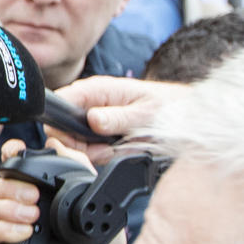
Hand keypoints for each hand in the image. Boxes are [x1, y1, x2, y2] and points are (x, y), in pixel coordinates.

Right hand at [0, 139, 134, 243]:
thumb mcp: (98, 200)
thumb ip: (80, 168)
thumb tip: (55, 143)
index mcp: (40, 191)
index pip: (15, 166)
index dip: (11, 155)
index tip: (16, 153)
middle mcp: (22, 207)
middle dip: (10, 186)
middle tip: (34, 196)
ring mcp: (11, 229)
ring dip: (6, 207)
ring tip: (33, 217)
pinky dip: (3, 229)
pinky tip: (25, 232)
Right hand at [50, 76, 185, 163]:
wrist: (184, 115)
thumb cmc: (168, 106)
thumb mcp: (145, 113)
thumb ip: (117, 117)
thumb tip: (92, 119)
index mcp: (97, 89)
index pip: (60, 103)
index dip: (62, 126)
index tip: (80, 142)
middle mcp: (90, 102)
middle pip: (61, 128)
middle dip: (78, 145)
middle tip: (104, 150)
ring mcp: (93, 117)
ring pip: (72, 142)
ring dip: (90, 152)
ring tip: (113, 150)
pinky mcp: (98, 131)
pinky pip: (86, 148)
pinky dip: (98, 155)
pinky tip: (114, 151)